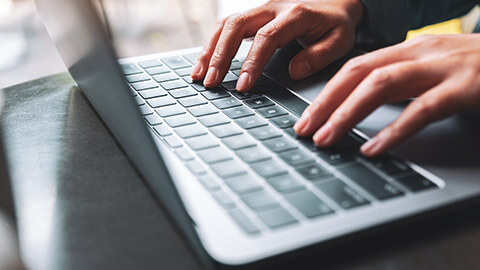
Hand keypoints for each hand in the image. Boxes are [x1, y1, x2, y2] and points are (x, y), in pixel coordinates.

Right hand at [191, 0, 363, 90]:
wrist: (335, 0)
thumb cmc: (337, 23)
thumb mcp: (340, 40)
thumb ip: (319, 55)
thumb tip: (294, 71)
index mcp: (295, 15)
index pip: (267, 37)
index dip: (252, 62)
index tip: (243, 85)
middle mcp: (273, 8)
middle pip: (237, 25)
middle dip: (220, 56)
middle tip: (211, 82)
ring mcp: (260, 9)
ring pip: (226, 24)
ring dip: (210, 49)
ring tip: (199, 75)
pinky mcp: (253, 15)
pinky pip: (227, 26)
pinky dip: (213, 44)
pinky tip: (205, 62)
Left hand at [294, 34, 479, 156]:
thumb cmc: (474, 68)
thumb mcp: (430, 70)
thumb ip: (399, 83)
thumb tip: (361, 106)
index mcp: (407, 49)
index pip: (353, 67)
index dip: (325, 92)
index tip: (306, 117)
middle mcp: (419, 53)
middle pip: (358, 74)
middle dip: (325, 103)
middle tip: (304, 131)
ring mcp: (442, 68)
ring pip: (382, 85)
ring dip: (348, 114)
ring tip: (326, 139)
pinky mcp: (465, 87)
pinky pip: (422, 109)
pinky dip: (395, 130)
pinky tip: (374, 149)